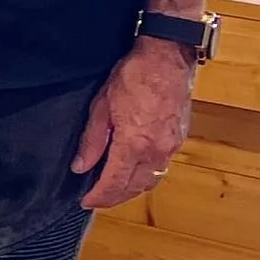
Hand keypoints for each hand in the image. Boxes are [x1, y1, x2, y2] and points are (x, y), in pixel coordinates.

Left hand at [72, 39, 193, 210]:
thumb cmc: (135, 75)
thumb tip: (81, 166)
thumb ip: (92, 141)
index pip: (115, 183)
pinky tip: (134, 172)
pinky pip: (161, 168)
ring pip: (150, 181)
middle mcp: (156, 151)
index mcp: (134, 144)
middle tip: (97, 199)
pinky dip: (146, 176)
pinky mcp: (179, 140)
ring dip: (131, 190)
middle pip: (134, 188)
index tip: (86, 202)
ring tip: (113, 190)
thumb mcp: (102, 106)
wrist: (168, 57)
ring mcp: (171, 147)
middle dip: (113, 198)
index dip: (99, 197)